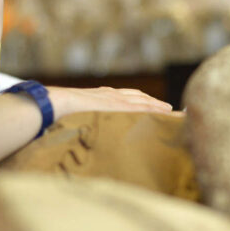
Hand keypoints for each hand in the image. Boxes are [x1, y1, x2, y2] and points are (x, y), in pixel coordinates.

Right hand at [48, 86, 172, 118]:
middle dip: (154, 102)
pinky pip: (142, 107)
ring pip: (144, 101)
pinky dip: (155, 110)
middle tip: (168, 109)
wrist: (57, 102)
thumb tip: (75, 136)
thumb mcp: (72, 114)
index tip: (150, 105)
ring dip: (159, 106)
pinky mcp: (119, 106)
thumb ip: (79, 120)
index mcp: (101, 96)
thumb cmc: (58, 110)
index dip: (140, 100)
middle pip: (139, 97)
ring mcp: (116, 99)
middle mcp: (111, 94)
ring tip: (172, 112)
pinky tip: (165, 114)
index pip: (126, 96)